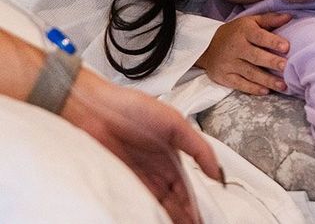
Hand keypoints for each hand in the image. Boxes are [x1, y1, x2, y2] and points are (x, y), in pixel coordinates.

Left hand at [63, 68, 221, 223]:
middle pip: (174, 202)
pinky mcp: (119, 186)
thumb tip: (217, 170)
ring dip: (168, 218)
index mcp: (171, 157)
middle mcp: (154, 172)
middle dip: (185, 216)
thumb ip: (198, 147)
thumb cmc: (131, 108)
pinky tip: (154, 220)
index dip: (196, 205)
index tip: (204, 219)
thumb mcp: (175, 122)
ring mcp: (137, 181)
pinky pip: (135, 207)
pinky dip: (145, 216)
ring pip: (157, 207)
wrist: (93, 111)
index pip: (188, 188)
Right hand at [197, 13, 292, 94]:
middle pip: (255, 56)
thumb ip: (270, 20)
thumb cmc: (236, 33)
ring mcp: (229, 63)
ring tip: (282, 85)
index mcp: (244, 31)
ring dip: (267, 80)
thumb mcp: (250, 21)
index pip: (259, 36)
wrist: (208, 47)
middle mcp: (235, 47)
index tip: (286, 47)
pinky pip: (240, 84)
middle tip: (285, 67)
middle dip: (271, 62)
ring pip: (250, 73)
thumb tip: (289, 17)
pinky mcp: (224, 77)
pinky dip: (253, 89)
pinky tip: (266, 91)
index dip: (272, 41)